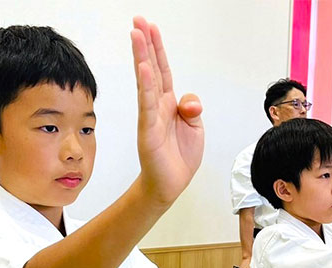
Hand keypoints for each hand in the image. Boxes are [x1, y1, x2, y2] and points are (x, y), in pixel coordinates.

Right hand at [132, 17, 203, 205]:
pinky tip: (143, 69)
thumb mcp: (195, 127)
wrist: (170, 183)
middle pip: (152, 69)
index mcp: (169, 102)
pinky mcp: (149, 130)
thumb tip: (189, 102)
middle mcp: (157, 105)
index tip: (150, 27)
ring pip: (147, 82)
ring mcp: (151, 116)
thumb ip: (192, 108)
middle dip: (146, 44)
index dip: (158, 48)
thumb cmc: (179, 155)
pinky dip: (146, 86)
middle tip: (137, 21)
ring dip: (142, 57)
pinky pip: (147, 104)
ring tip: (136, 35)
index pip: (163, 69)